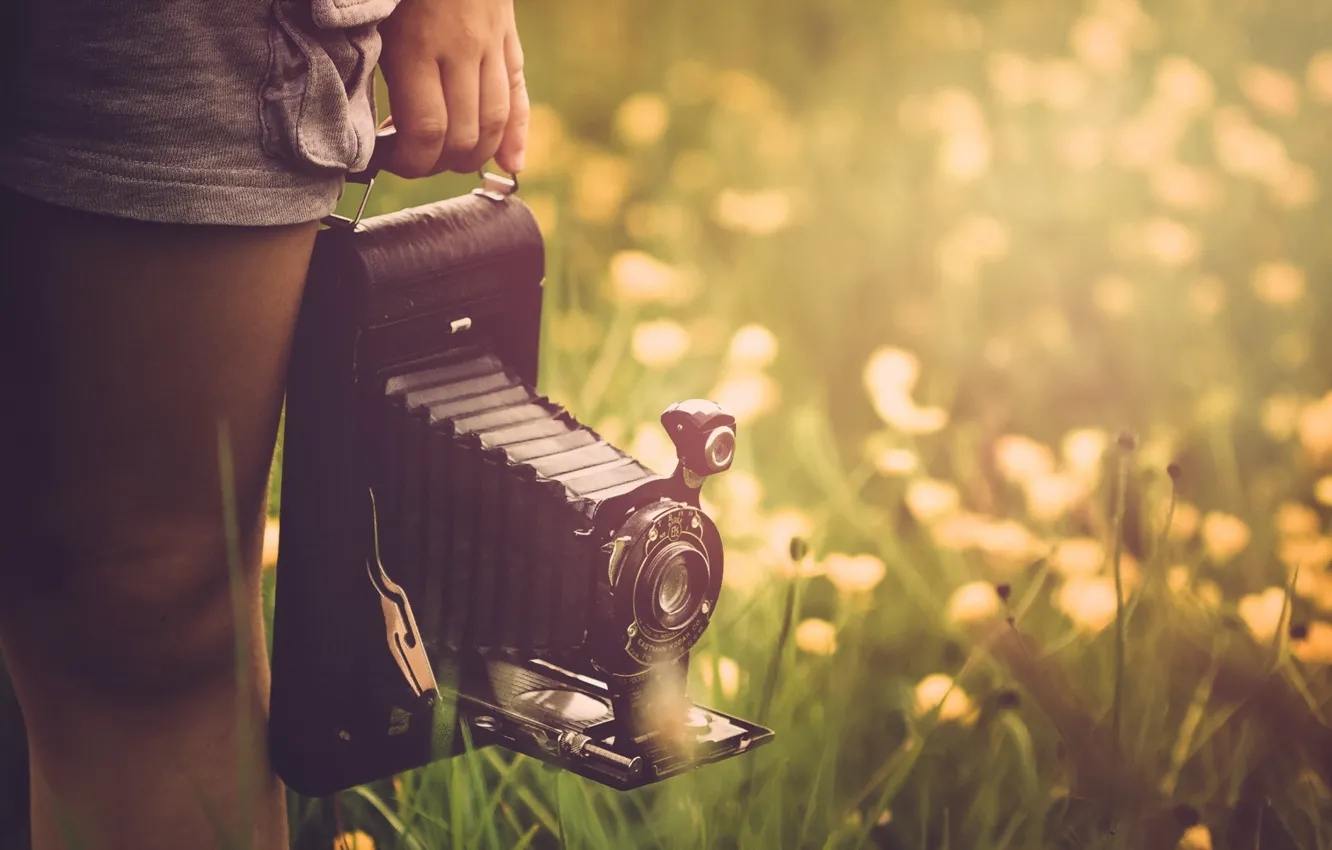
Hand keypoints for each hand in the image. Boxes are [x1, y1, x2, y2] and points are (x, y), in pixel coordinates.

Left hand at [374, 0, 528, 177]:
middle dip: (438, 163)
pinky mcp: (509, 36)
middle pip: (465, 136)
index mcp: (418, 45)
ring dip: (474, 156)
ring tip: (448, 161)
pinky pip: (518, 93)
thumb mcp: (373, 15)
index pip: (427, 130)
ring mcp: (492, 43)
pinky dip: (517, 134)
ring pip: (496, 122)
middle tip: (413, 160)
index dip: (410, 161)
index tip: (388, 160)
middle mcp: (462, 49)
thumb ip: (372, 63)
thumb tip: (377, 121)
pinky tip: (510, 164)